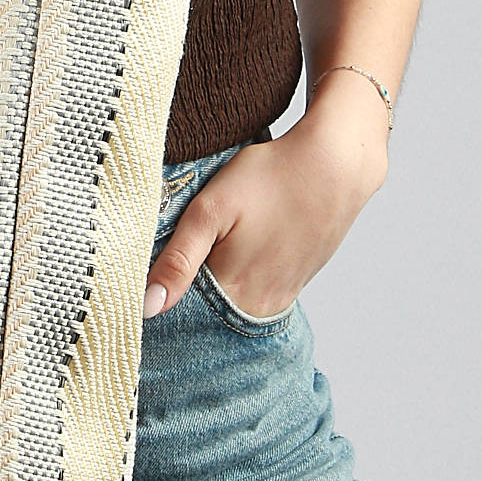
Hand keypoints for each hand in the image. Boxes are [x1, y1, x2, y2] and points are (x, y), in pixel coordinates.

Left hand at [143, 111, 387, 319]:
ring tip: (214, 247)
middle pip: (207, 314)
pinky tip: (237, 250)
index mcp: (233, 294)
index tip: (148, 275)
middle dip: (186, 294)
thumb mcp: (209, 211)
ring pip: (232, 305)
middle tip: (179, 254)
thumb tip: (146, 307)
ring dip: (213, 286)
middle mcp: (260, 306)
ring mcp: (283, 296)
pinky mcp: (296, 282)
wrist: (335, 164)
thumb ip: (177, 261)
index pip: (181, 316)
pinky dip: (240, 280)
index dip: (161, 295)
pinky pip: (256, 293)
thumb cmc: (269, 179)